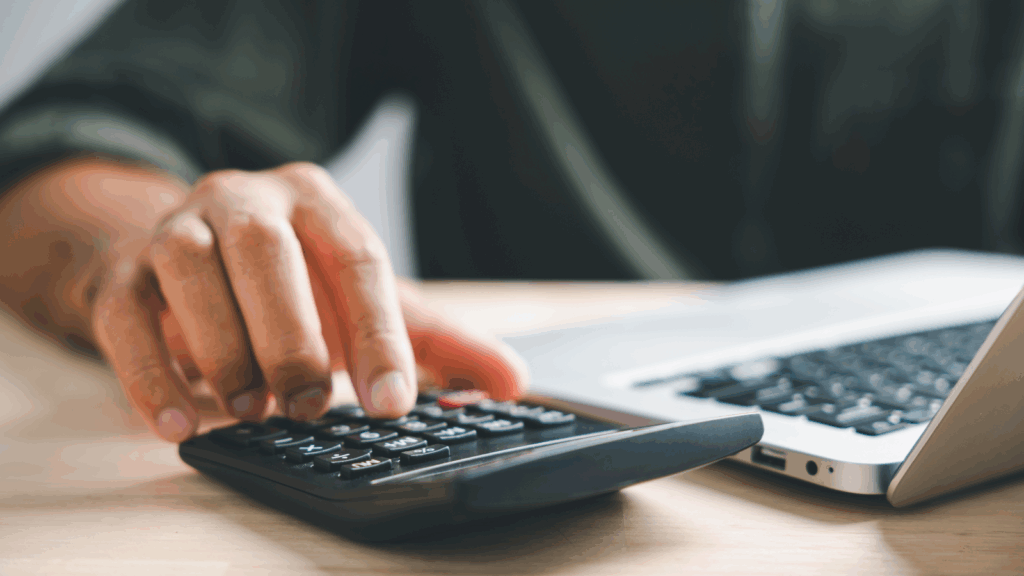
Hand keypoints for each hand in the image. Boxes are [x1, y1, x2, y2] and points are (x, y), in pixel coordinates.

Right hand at [82, 162, 526, 440]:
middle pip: (267, 251)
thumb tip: (513, 382)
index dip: (378, 333)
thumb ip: (438, 342)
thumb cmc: (294, 286)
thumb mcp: (369, 304)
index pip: (358, 258)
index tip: (394, 402)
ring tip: (253, 411)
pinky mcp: (123, 272)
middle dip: (292, 333)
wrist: (190, 261)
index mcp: (317, 201)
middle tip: (312, 404)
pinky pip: (124, 313)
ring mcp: (178, 228)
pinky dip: (149, 372)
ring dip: (223, 346)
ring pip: (189, 267)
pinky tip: (181, 423)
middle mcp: (246, 199)